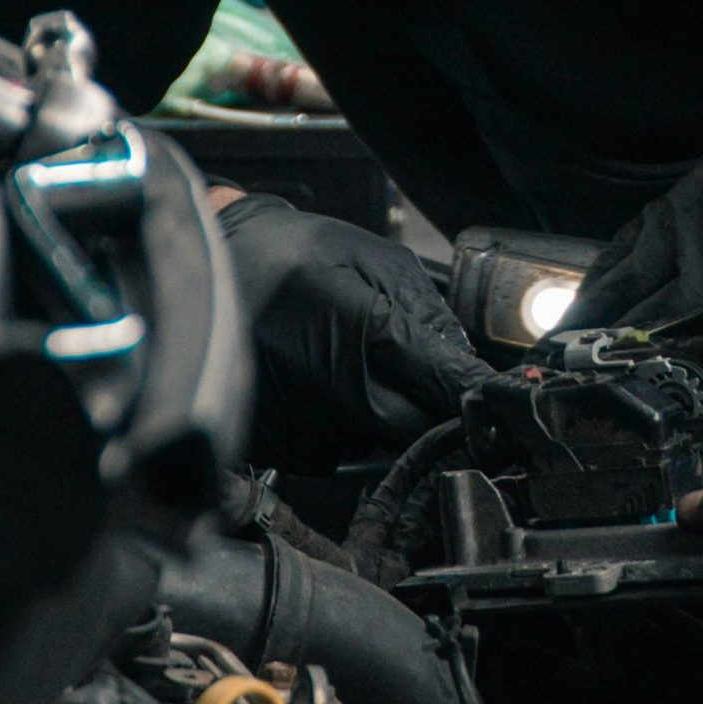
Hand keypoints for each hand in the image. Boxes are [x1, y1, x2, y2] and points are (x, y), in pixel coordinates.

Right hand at [215, 194, 492, 470]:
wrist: (211, 266)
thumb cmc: (289, 253)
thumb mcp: (372, 256)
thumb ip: (425, 307)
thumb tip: (462, 360)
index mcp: (357, 326)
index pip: (438, 380)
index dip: (470, 390)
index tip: (491, 399)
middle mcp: (327, 382)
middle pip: (411, 427)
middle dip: (426, 407)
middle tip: (416, 376)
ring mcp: (298, 418)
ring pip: (372, 441)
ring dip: (379, 413)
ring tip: (347, 362)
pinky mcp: (275, 441)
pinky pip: (332, 450)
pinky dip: (339, 423)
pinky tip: (318, 380)